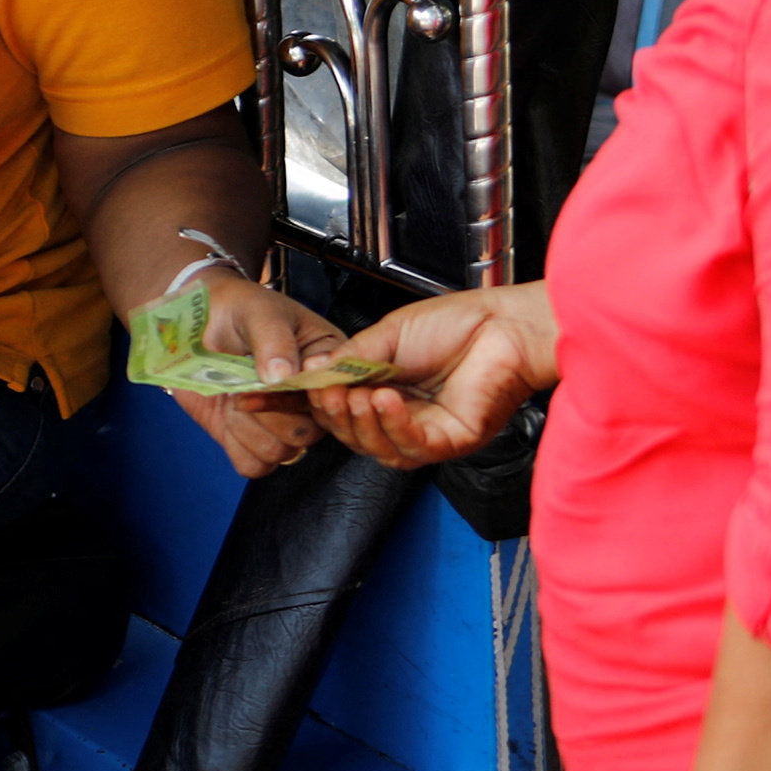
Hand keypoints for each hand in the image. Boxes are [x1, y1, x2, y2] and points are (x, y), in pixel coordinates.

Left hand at [174, 269, 342, 476]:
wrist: (194, 325)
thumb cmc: (236, 309)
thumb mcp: (258, 311)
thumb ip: (274, 340)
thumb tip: (283, 376)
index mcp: (326, 363)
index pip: (333, 396)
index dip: (304, 396)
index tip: (275, 379)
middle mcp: (311, 399)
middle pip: (309, 433)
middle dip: (270, 413)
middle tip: (243, 388)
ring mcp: (283, 422)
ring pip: (282, 452)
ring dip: (249, 427)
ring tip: (234, 396)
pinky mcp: (252, 439)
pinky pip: (254, 464)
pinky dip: (236, 444)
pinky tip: (228, 417)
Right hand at [302, 283, 559, 468]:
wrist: (505, 324)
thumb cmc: (458, 324)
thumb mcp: (387, 336)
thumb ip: (350, 359)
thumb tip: (310, 374)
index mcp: (384, 391)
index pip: (336, 408)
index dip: (306, 406)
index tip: (266, 398)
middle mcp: (403, 417)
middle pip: (352, 434)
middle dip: (333, 415)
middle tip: (323, 392)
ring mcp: (426, 433)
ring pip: (377, 447)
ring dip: (360, 422)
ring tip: (355, 394)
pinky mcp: (450, 442)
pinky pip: (412, 446)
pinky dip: (394, 425)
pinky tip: (386, 400)